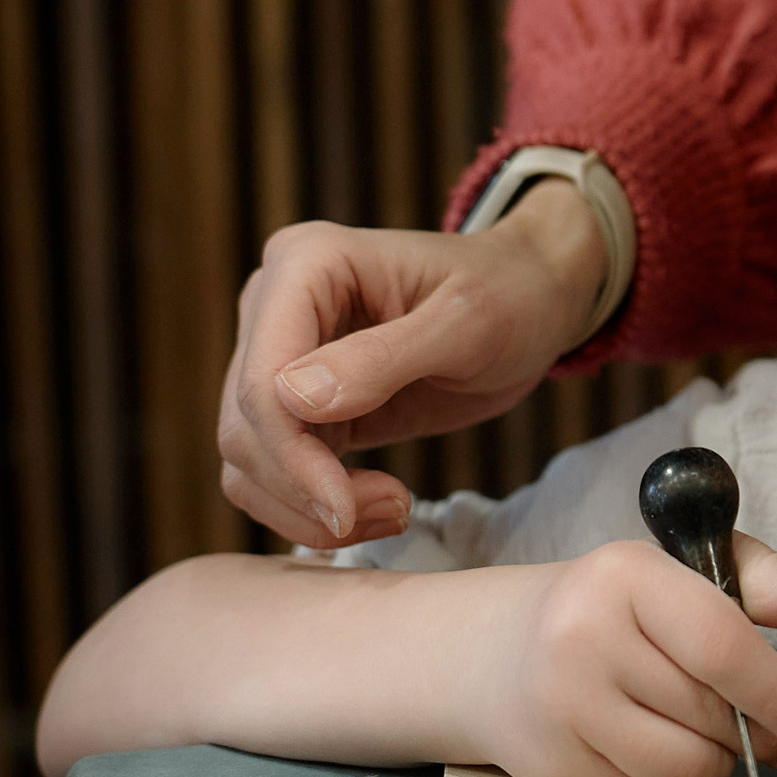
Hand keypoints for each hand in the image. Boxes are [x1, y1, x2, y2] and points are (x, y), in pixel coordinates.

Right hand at [217, 180, 607, 548]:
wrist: (531, 303)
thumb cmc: (508, 295)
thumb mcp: (466, 323)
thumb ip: (384, 358)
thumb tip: (294, 400)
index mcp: (306, 264)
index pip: (262, 380)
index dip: (292, 457)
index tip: (345, 509)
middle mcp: (276, 305)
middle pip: (244, 426)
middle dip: (305, 489)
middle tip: (393, 512)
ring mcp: (282, 355)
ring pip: (248, 457)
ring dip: (306, 508)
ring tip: (392, 512)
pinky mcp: (303, 404)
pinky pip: (277, 470)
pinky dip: (315, 505)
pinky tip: (379, 508)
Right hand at [474, 534, 776, 776]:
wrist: (496, 655)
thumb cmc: (613, 611)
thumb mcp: (684, 574)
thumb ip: (763, 582)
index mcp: (623, 578)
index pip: (721, 646)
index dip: (776, 691)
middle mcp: (581, 641)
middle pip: (712, 717)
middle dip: (756, 733)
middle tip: (769, 732)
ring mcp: (561, 712)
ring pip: (686, 771)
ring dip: (715, 763)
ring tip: (704, 733)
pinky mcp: (555, 771)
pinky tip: (648, 747)